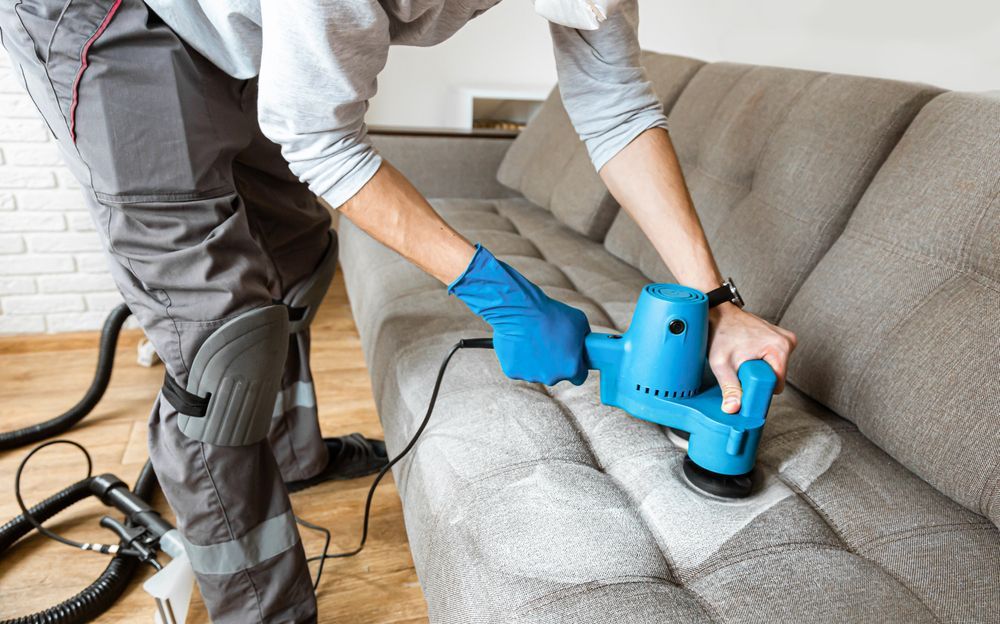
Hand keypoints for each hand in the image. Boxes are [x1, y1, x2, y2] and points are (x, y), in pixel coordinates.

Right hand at [449, 245, 590, 384]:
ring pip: (537, 372)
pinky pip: (520, 368)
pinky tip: (521, 343)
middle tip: (550, 343)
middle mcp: (552, 377)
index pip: (579, 377)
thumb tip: (586, 345)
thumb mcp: (579, 322)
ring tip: (534, 339)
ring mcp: (531, 376)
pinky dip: (520, 358)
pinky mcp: (512, 371)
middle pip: (557, 375)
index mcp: (571, 368)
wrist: (519, 309)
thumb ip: (584, 340)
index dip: (577, 366)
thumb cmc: (550, 313)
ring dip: (537, 361)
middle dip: (555, 363)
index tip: (572, 357)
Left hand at [708, 304, 796, 412]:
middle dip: (759, 378)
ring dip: (759, 369)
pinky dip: (762, 360)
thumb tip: (732, 409)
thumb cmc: (719, 333)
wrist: (717, 312)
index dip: (760, 389)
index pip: (777, 385)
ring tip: (742, 358)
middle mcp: (787, 341)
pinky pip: (774, 359)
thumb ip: (729, 388)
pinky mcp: (780, 337)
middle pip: (777, 376)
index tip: (745, 384)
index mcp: (780, 348)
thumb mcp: (721, 364)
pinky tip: (748, 353)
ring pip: (776, 368)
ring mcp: (785, 338)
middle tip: (740, 368)